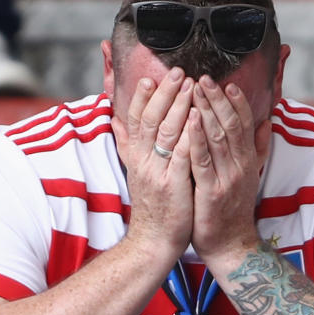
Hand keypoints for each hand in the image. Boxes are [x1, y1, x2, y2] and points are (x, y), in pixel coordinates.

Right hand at [110, 67, 195, 257]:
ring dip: (179, 105)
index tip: (152, 77)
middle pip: (150, 118)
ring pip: (165, 132)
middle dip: (165, 93)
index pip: (134, 119)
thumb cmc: (152, 207)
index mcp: (135, 157)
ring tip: (193, 85)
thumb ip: (128, 145)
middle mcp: (142, 161)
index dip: (142, 97)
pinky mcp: (173, 185)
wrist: (153, 242)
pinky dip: (188, 134)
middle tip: (179, 71)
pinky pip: (180, 154)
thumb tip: (115, 120)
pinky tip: (198, 117)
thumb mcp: (136, 173)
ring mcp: (157, 172)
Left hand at [188, 75, 272, 260]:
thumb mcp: (249, 176)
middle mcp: (241, 166)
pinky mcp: (211, 193)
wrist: (231, 246)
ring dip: (206, 111)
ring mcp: (227, 179)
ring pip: (218, 138)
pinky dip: (197, 139)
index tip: (225, 81)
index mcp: (249, 160)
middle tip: (204, 77)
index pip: (245, 123)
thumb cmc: (233, 210)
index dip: (236, 101)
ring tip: (195, 89)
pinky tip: (189, 122)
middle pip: (231, 125)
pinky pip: (203, 162)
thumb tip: (267, 121)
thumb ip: (258, 148)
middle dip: (217, 99)